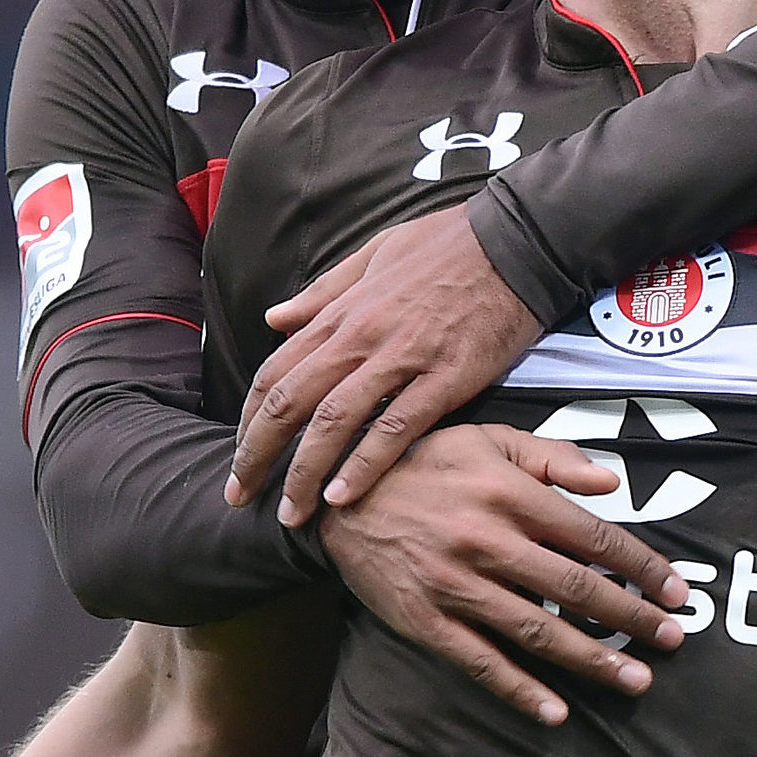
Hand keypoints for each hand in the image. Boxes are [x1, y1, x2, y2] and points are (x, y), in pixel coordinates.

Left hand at [229, 211, 540, 523]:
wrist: (517, 241)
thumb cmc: (447, 244)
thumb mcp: (372, 254)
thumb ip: (323, 292)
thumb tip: (275, 317)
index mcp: (340, 313)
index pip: (275, 375)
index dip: (249, 422)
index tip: (239, 456)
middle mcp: (359, 338)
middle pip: (290, 405)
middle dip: (258, 457)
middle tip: (241, 496)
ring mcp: (401, 358)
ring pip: (334, 423)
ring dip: (304, 474)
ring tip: (291, 515)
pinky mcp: (444, 378)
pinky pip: (395, 428)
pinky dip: (365, 466)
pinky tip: (344, 498)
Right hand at [321, 424, 689, 726]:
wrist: (336, 497)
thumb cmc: (422, 464)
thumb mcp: (486, 440)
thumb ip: (551, 458)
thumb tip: (611, 481)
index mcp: (509, 494)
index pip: (593, 536)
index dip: (641, 566)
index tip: (677, 590)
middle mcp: (488, 541)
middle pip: (576, 588)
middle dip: (632, 617)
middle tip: (673, 640)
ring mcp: (455, 585)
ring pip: (537, 629)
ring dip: (592, 659)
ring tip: (635, 680)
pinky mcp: (426, 621)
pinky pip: (481, 662)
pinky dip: (520, 689)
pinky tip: (556, 711)